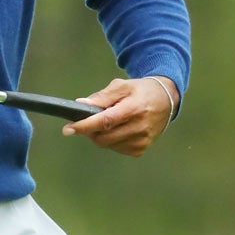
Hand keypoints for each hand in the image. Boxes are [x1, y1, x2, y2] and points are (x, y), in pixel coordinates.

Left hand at [61, 76, 177, 156]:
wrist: (165, 100)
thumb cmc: (140, 90)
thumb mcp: (122, 86)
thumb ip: (101, 97)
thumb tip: (81, 105)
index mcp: (134, 108)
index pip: (105, 121)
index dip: (85, 126)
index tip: (68, 129)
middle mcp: (139, 127)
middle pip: (104, 137)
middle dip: (89, 130)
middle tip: (87, 120)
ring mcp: (142, 140)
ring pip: (108, 144)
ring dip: (100, 135)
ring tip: (106, 121)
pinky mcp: (141, 149)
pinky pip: (117, 148)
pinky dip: (111, 140)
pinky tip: (117, 129)